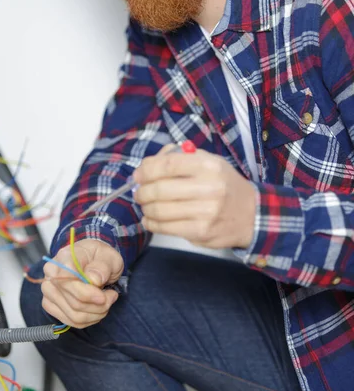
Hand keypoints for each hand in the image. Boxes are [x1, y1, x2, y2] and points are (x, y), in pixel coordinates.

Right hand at [41, 239, 123, 328]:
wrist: (92, 260)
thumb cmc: (99, 257)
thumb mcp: (108, 256)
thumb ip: (102, 266)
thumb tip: (93, 279)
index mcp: (64, 257)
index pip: (69, 283)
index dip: (88, 294)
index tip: (105, 296)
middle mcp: (51, 274)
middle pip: (74, 302)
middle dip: (97, 305)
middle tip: (111, 297)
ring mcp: (49, 290)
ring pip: (73, 315)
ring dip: (95, 313)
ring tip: (107, 302)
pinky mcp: (51, 304)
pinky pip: (71, 320)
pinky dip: (88, 319)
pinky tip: (97, 308)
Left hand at [133, 145, 255, 248]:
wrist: (252, 214)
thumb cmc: (224, 184)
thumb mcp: (209, 161)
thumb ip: (179, 158)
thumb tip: (146, 167)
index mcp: (209, 166)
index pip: (167, 165)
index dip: (146, 170)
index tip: (138, 175)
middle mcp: (208, 188)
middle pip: (159, 189)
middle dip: (142, 191)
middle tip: (138, 192)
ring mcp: (205, 213)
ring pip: (159, 210)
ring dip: (145, 208)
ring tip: (145, 205)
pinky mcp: (201, 233)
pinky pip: (166, 228)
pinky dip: (151, 223)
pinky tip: (150, 219)